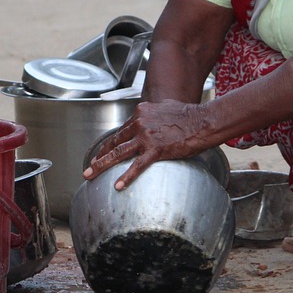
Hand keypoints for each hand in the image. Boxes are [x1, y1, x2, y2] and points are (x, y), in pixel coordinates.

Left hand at [83, 101, 210, 190]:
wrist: (203, 121)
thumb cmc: (189, 115)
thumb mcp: (166, 107)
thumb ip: (154, 114)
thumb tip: (152, 118)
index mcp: (141, 113)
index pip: (121, 130)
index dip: (110, 143)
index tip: (102, 152)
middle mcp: (140, 123)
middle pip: (114, 141)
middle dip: (99, 155)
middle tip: (89, 167)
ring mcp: (146, 136)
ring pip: (118, 152)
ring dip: (101, 165)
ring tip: (90, 175)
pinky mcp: (156, 149)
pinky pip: (137, 165)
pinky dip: (126, 176)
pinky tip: (118, 185)